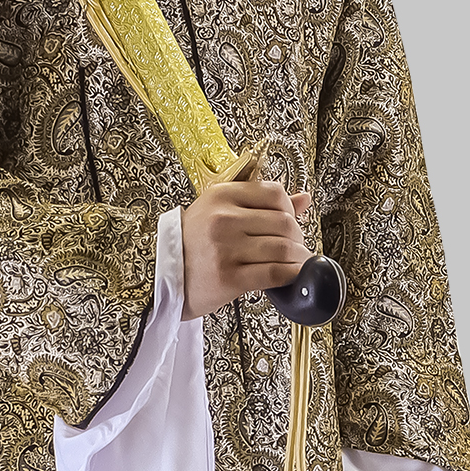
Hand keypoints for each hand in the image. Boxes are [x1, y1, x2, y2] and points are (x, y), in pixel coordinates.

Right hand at [180, 180, 312, 320]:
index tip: (290, 221)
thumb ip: (261, 203)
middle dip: (298, 237)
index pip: (274, 193)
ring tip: (296, 262)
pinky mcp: (229, 277)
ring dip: (299, 258)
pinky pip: (274, 273)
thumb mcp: (219, 211)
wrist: (165, 277)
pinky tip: (293, 276)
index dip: (291, 209)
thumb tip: (304, 198)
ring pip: (283, 248)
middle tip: (295, 246)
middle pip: (284, 222)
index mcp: (220, 196)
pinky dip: (292, 275)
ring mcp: (225, 248)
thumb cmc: (194, 244)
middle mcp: (223, 218)